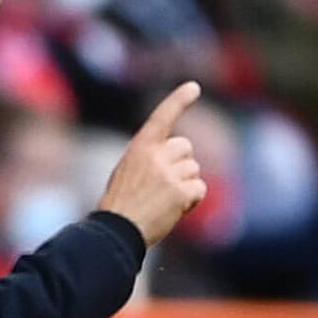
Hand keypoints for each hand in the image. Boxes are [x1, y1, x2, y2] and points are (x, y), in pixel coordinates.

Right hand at [97, 82, 208, 245]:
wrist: (118, 229)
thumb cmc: (122, 202)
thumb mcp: (129, 169)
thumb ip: (152, 157)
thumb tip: (183, 156)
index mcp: (140, 146)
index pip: (162, 116)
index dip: (179, 100)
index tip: (194, 87)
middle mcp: (156, 155)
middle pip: (186, 148)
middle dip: (182, 163)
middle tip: (164, 184)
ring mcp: (169, 173)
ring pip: (194, 170)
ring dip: (186, 184)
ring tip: (165, 199)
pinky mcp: (180, 192)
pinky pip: (199, 189)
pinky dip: (193, 199)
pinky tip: (175, 208)